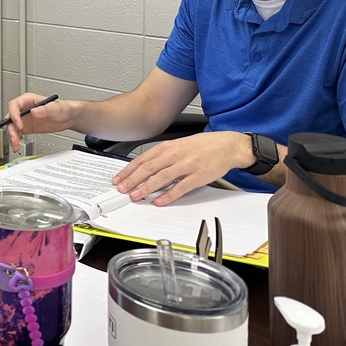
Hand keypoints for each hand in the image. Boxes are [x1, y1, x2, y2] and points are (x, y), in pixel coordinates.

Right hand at [3, 92, 75, 151]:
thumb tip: (34, 111)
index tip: (20, 124)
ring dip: (11, 136)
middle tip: (15, 137)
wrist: (67, 118)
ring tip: (15, 144)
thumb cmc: (62, 108)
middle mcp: (24, 109)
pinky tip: (16, 146)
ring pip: (11, 127)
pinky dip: (15, 140)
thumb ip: (44, 109)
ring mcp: (24, 119)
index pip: (14, 105)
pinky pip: (16, 133)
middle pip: (10, 117)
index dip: (14, 114)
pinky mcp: (26, 127)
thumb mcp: (55, 108)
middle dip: (10, 128)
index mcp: (28, 100)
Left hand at [111, 131, 253, 205]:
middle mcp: (174, 155)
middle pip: (148, 168)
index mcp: (167, 147)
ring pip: (161, 177)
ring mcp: (186, 165)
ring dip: (146, 187)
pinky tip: (159, 201)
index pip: (142, 159)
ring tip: (135, 196)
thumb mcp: (178, 145)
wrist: (227, 145)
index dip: (128, 170)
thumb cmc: (202, 146)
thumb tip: (144, 167)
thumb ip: (162, 155)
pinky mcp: (198, 176)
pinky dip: (168, 195)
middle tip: (122, 189)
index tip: (118, 179)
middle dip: (132, 180)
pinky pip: (180, 187)